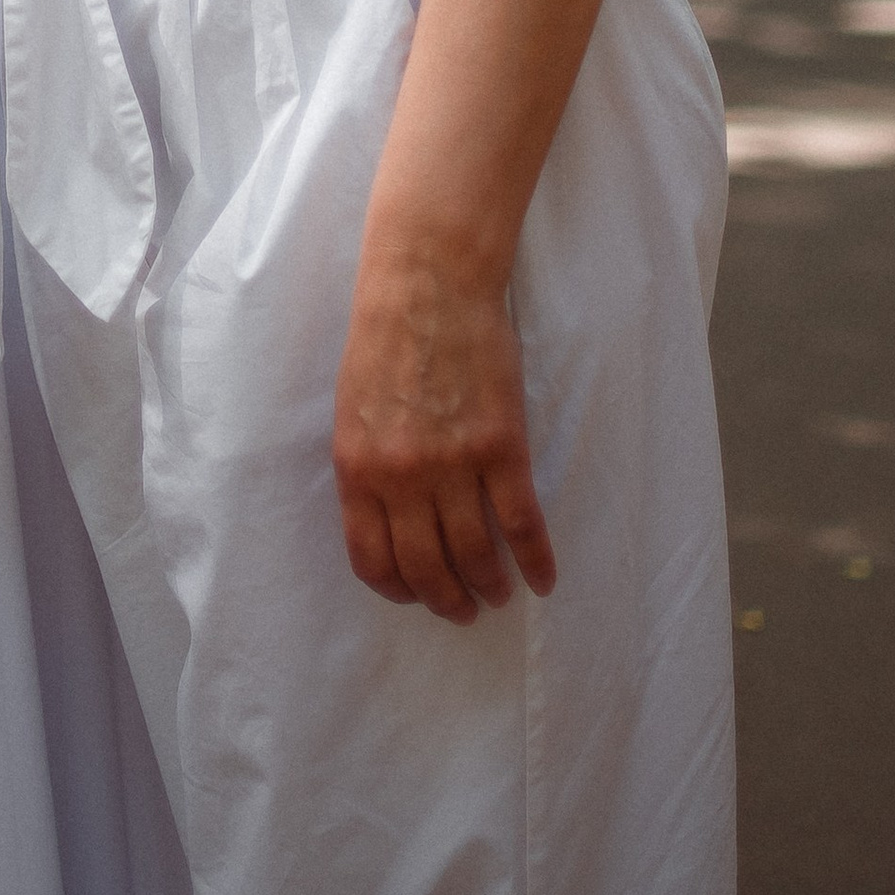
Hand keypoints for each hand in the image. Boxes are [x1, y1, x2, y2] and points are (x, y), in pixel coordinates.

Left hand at [330, 254, 557, 623]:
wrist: (427, 284)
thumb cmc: (385, 338)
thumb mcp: (352, 409)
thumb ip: (367, 467)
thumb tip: (385, 519)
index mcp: (358, 468)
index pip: (373, 559)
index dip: (397, 590)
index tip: (416, 596)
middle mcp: (402, 477)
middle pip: (426, 568)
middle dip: (446, 601)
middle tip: (463, 610)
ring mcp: (454, 465)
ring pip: (475, 555)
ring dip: (489, 586)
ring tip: (498, 595)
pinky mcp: (501, 448)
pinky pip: (523, 524)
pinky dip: (536, 561)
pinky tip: (542, 579)